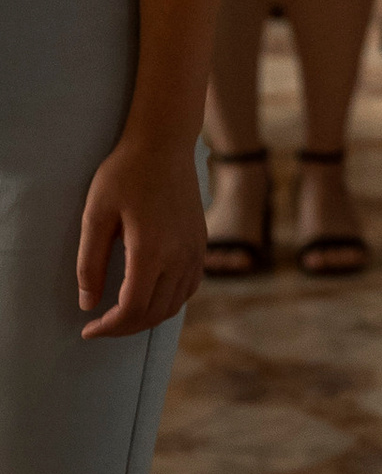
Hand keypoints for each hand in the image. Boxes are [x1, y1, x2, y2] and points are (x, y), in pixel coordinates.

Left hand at [78, 133, 206, 337]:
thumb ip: (89, 263)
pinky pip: (189, 288)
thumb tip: (88, 302)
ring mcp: (195, 251)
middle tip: (99, 325)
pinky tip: (150, 296)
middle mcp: (179, 256)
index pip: (133, 309)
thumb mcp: (96, 215)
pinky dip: (168, 302)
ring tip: (121, 315)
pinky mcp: (201, 244)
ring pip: (174, 305)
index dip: (109, 327)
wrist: (164, 144)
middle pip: (154, 313)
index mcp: (151, 250)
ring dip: (146, 318)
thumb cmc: (126, 173)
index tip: (88, 329)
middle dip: (124, 328)